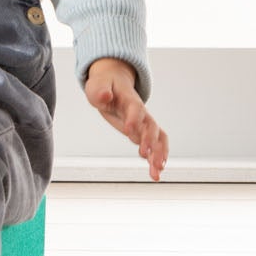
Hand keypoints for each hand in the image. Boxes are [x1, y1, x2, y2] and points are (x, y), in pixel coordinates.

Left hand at [84, 58, 167, 180]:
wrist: (114, 82)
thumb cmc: (104, 85)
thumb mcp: (97, 86)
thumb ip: (100, 91)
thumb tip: (104, 95)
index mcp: (129, 100)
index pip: (136, 109)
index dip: (134, 119)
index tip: (129, 132)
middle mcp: (141, 113)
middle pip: (151, 126)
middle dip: (150, 141)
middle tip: (144, 155)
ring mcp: (144, 123)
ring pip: (157, 139)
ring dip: (158, 155)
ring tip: (156, 172)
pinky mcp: (142, 132)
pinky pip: (154, 146)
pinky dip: (155, 159)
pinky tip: (155, 173)